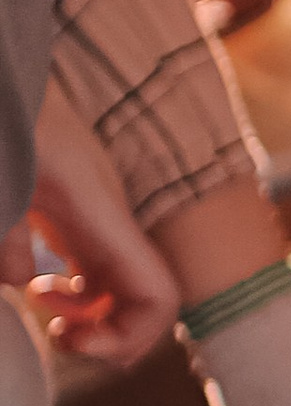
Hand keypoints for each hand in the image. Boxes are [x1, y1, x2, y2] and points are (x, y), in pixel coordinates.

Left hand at [0, 82, 182, 370]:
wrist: (8, 69)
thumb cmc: (8, 112)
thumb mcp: (2, 172)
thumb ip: (8, 232)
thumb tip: (19, 284)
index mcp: (102, 215)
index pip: (159, 295)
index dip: (132, 336)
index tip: (74, 336)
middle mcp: (112, 223)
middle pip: (150, 302)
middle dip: (112, 336)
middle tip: (59, 335)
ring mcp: (98, 221)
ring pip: (123, 290)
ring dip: (93, 315)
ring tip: (42, 305)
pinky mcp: (78, 217)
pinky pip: (97, 272)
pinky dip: (76, 293)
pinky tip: (37, 282)